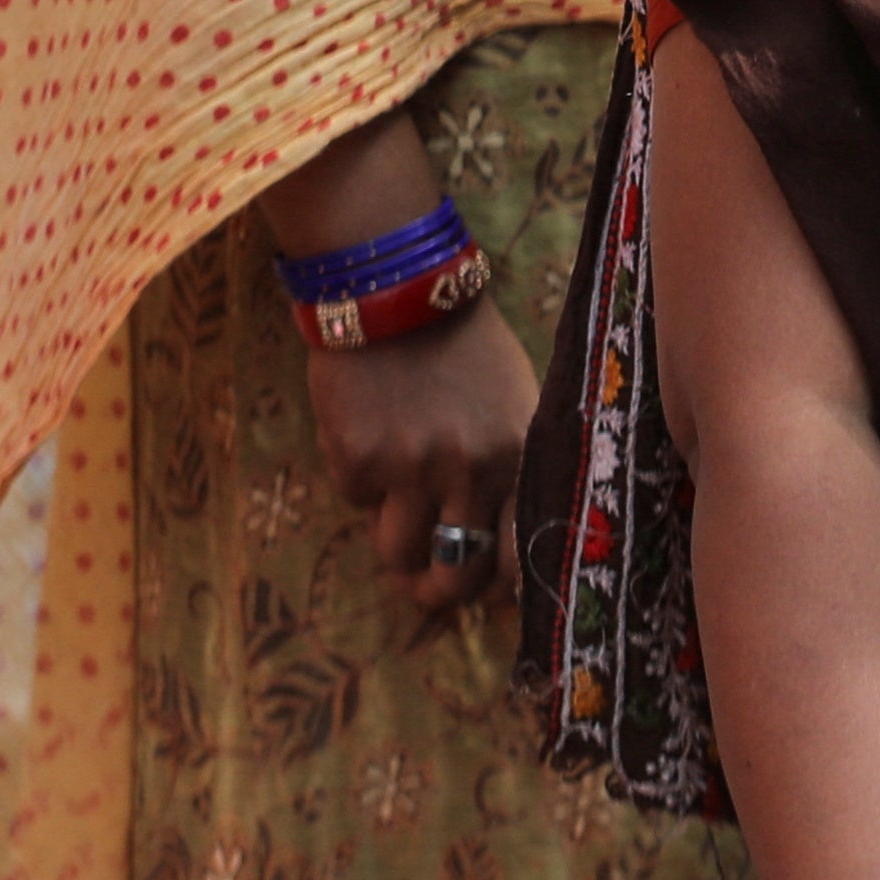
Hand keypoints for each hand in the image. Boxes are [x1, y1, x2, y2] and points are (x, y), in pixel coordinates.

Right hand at [296, 299, 543, 617]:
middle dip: (438, 590)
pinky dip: (359, 481)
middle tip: (426, 582)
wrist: (394, 288)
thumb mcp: (512, 397)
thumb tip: (503, 533)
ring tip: (395, 518)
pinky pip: (356, 502)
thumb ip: (511, 462)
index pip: (523, 557)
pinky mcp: (358, 460)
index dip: (505, 588)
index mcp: (520, 454)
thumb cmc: (463, 344)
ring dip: (395, 545)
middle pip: (457, 577)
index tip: (491, 590)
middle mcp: (472, 471)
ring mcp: (412, 469)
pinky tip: (367, 436)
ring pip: (399, 556)